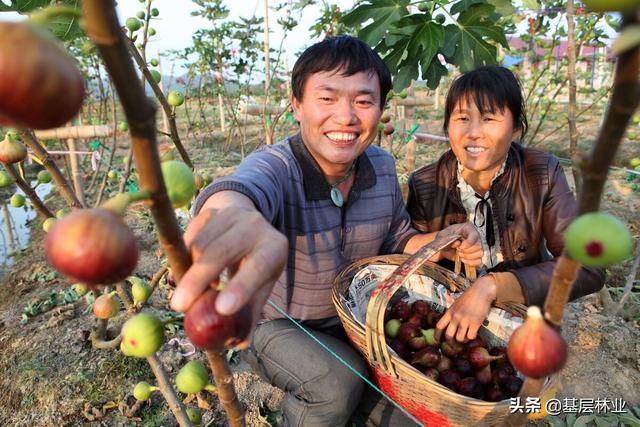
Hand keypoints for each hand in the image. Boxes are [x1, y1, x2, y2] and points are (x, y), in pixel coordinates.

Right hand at [170, 204, 287, 342]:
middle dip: (198, 280)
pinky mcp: (211, 210)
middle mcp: (256, 226)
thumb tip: (238, 344)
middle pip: (222, 252)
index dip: (241, 287)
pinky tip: (190, 270)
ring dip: (189, 270)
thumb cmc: (257, 263)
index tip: (222, 310)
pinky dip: (183, 256)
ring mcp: (232, 214)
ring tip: (191, 291)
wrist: (250, 223)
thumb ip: (251, 313)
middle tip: (179, 306)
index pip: (258, 267)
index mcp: (274, 247)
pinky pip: (189, 235)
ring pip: (200, 244)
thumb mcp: (262, 284)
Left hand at [435, 275, 495, 342]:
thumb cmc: (469, 296)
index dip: (437, 335)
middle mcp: (455, 317)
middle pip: (448, 336)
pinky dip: (471, 337)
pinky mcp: (475, 323)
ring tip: (465, 337)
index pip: (439, 326)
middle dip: (450, 343)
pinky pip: (471, 336)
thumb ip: (451, 312)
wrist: (481, 291)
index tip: (438, 340)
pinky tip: (473, 333)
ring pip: (460, 338)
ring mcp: (465, 320)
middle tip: (453, 345)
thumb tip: (448, 319)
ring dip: (463, 340)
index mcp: (449, 312)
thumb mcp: (456, 303)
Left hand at [438, 222, 483, 265]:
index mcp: (468, 228)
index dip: (468, 243)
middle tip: (458, 250)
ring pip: (480, 253)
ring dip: (468, 256)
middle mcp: (475, 236)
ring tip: (460, 254)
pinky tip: (463, 259)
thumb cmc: (445, 237)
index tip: (460, 247)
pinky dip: (470, 262)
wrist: (444, 244)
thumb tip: (458, 243)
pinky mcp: (476, 254)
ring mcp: (477, 245)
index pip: (474, 236)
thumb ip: (449, 238)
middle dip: (467, 251)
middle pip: (478, 246)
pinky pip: (479, 260)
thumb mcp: (443, 235)